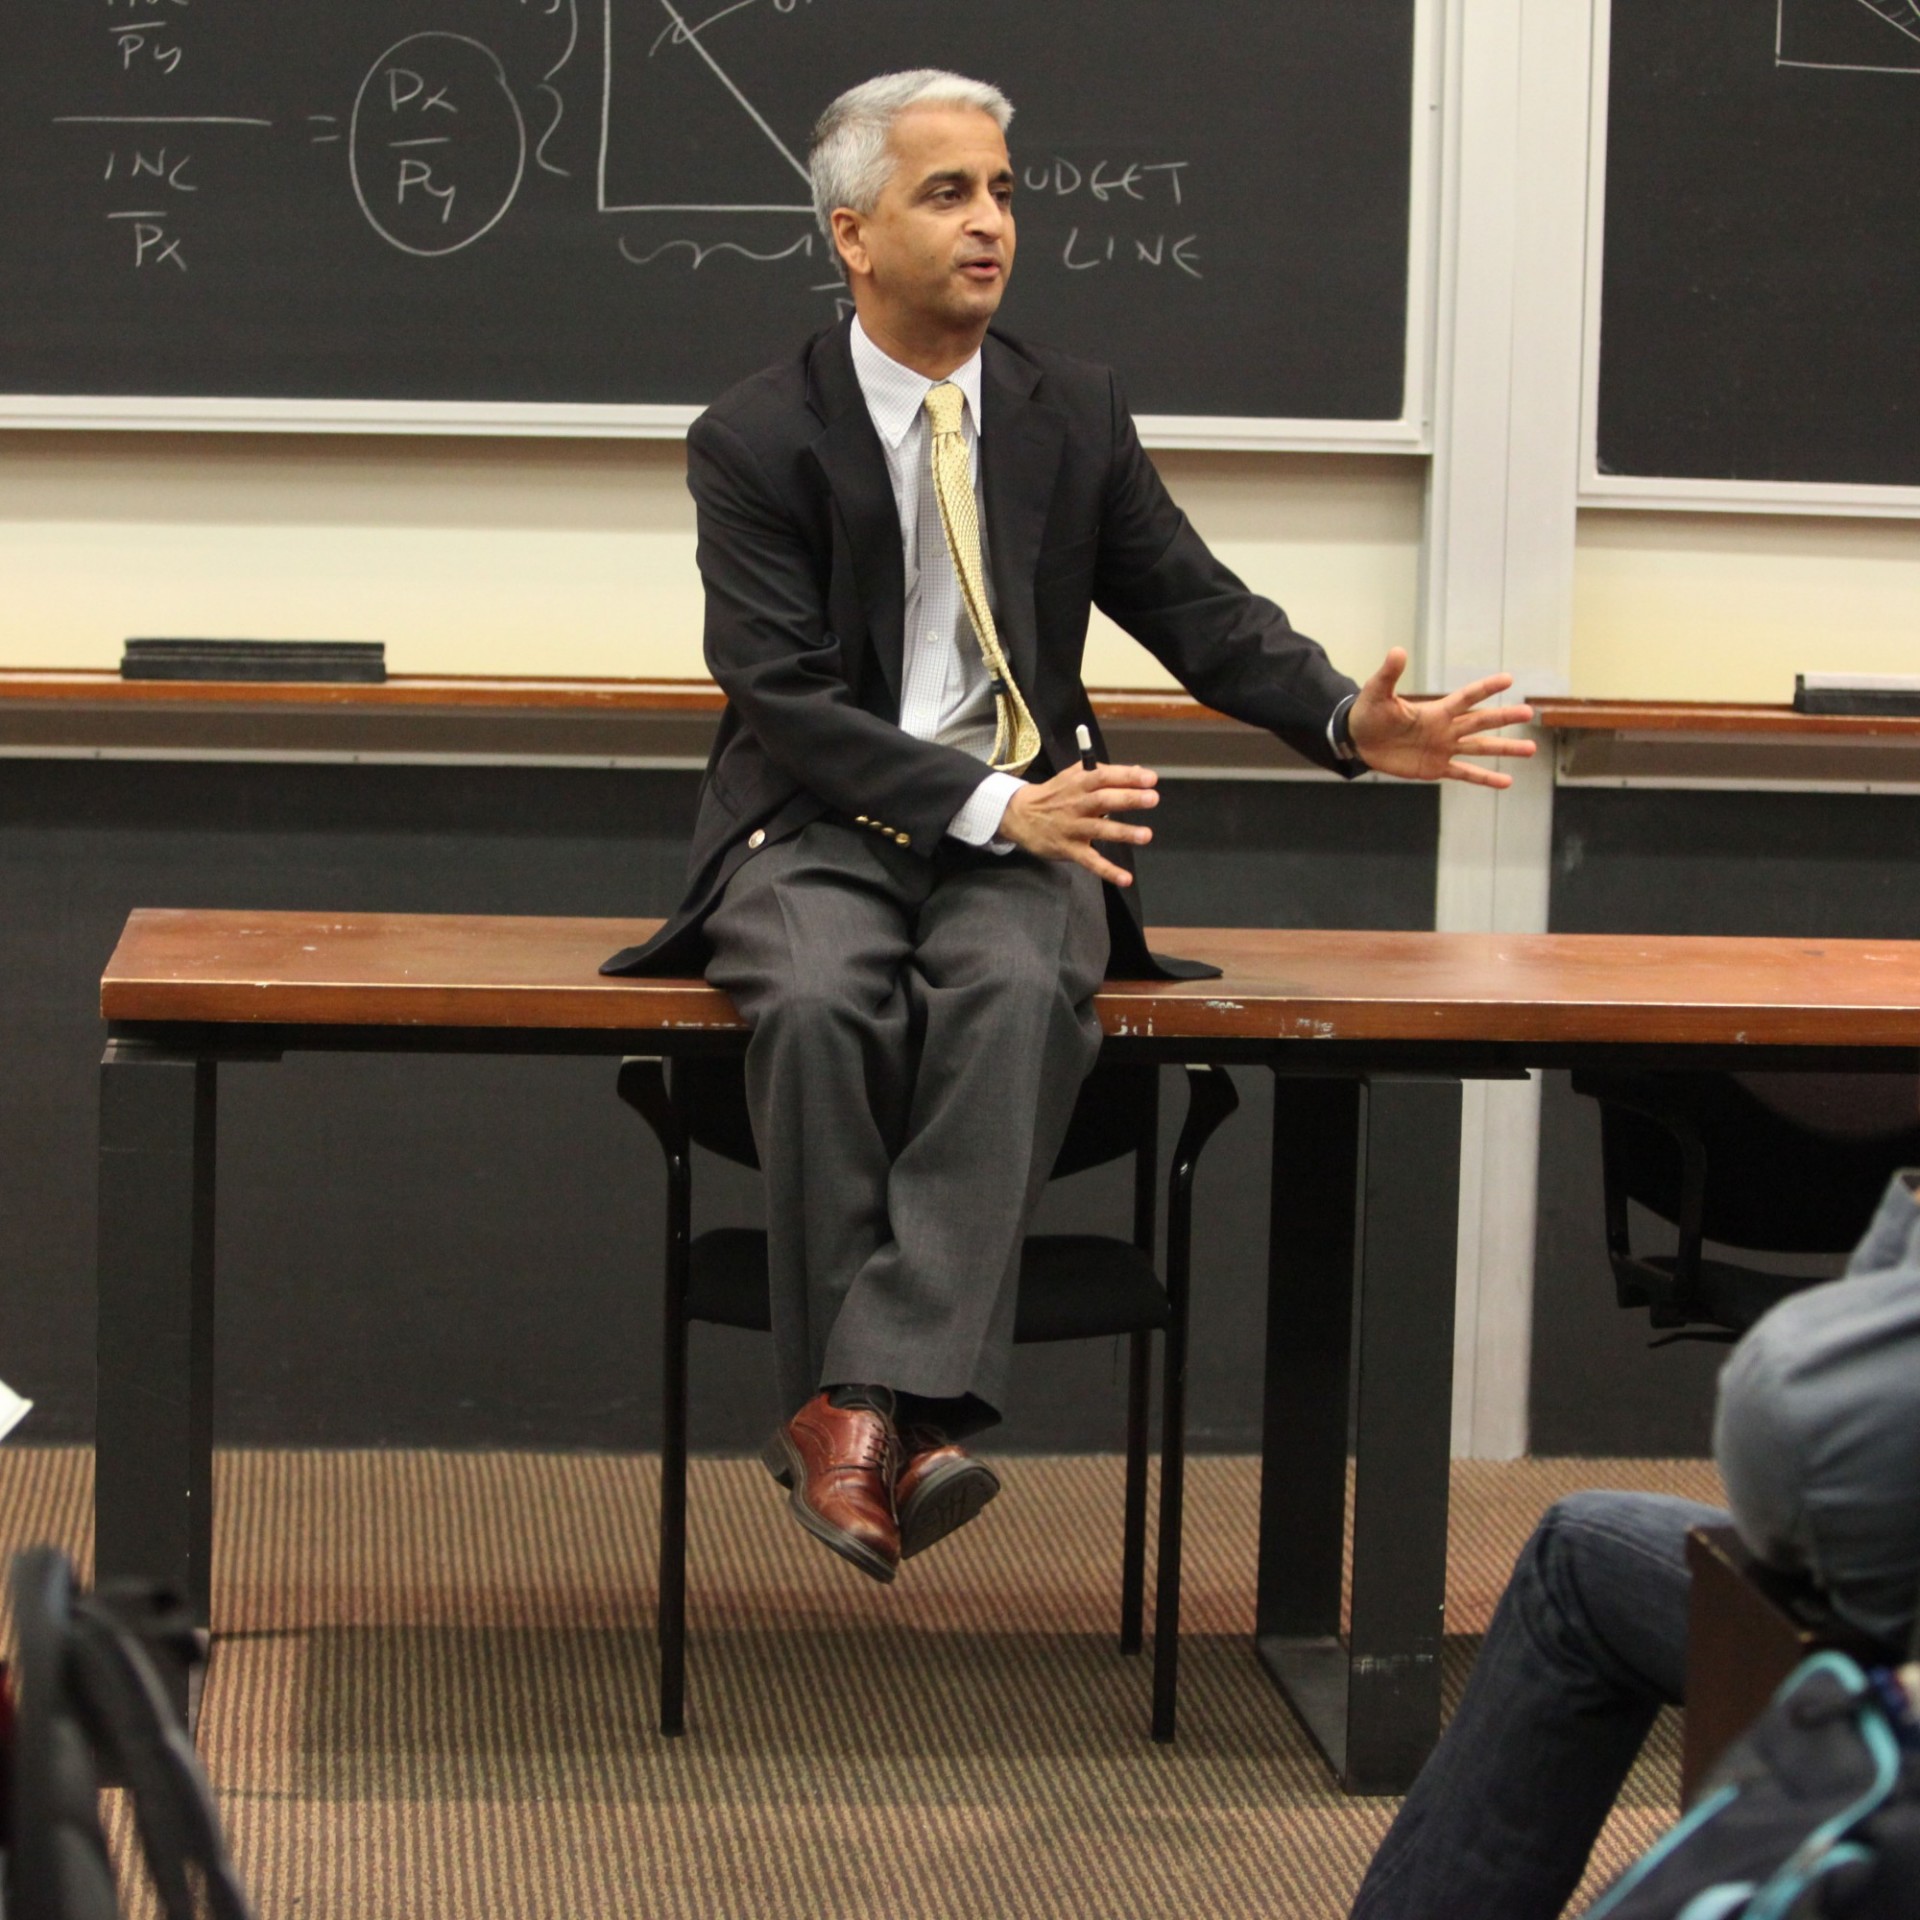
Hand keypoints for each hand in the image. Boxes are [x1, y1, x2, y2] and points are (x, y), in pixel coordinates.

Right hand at [997, 762, 1158, 886]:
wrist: (1020, 816)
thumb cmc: (1055, 793)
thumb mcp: (1073, 776)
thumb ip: (1103, 772)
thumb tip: (1138, 771)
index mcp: (1079, 783)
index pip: (1104, 776)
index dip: (1127, 777)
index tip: (1150, 779)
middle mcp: (1077, 804)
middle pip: (1104, 800)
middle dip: (1129, 799)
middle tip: (1152, 799)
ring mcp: (1073, 828)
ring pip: (1099, 829)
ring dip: (1123, 833)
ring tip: (1146, 835)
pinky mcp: (1069, 849)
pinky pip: (1090, 861)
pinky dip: (1107, 871)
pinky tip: (1125, 878)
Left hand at [1347, 647, 1536, 788]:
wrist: (1360, 741)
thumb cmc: (1369, 713)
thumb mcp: (1377, 693)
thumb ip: (1389, 674)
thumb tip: (1397, 650)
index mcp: (1436, 711)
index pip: (1466, 697)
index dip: (1485, 688)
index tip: (1508, 679)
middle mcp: (1446, 728)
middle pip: (1481, 721)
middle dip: (1504, 717)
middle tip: (1529, 713)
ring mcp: (1444, 749)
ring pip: (1481, 748)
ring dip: (1505, 749)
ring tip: (1531, 750)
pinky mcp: (1436, 768)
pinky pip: (1466, 774)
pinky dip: (1485, 778)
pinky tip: (1507, 782)